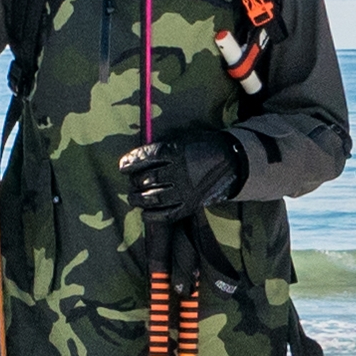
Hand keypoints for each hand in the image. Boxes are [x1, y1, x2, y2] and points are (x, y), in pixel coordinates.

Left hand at [117, 134, 242, 222]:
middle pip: (148, 179)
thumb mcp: (184, 139)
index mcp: (177, 152)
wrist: (232, 161)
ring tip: (132, 199)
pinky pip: (169, 214)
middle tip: (130, 183)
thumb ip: (164, 147)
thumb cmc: (204, 146)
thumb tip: (139, 156)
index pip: (148, 157)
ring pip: (155, 198)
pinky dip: (154, 216)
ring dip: (139, 200)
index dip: (132, 162)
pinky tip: (145, 214)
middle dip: (135, 182)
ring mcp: (186, 190)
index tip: (122, 166)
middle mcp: (180, 172)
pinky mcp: (191, 205)